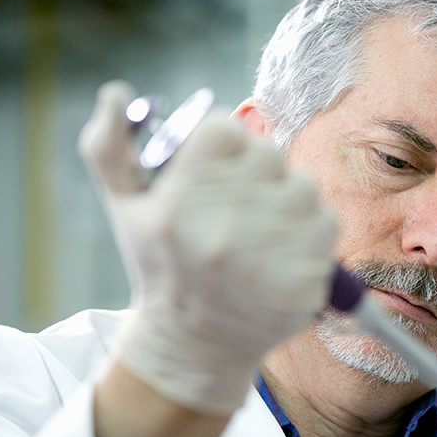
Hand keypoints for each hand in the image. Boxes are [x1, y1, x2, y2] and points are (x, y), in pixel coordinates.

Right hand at [79, 81, 336, 414]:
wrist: (195, 344)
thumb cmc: (161, 264)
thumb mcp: (125, 206)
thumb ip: (110, 144)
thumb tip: (117, 92)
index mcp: (179, 203)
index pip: (226, 129)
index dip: (225, 143)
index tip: (218, 166)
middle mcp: (224, 229)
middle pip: (270, 154)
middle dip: (257, 172)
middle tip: (239, 204)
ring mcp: (269, 256)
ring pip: (304, 187)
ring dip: (288, 201)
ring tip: (260, 231)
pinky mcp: (305, 279)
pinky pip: (326, 223)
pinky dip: (310, 231)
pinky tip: (281, 253)